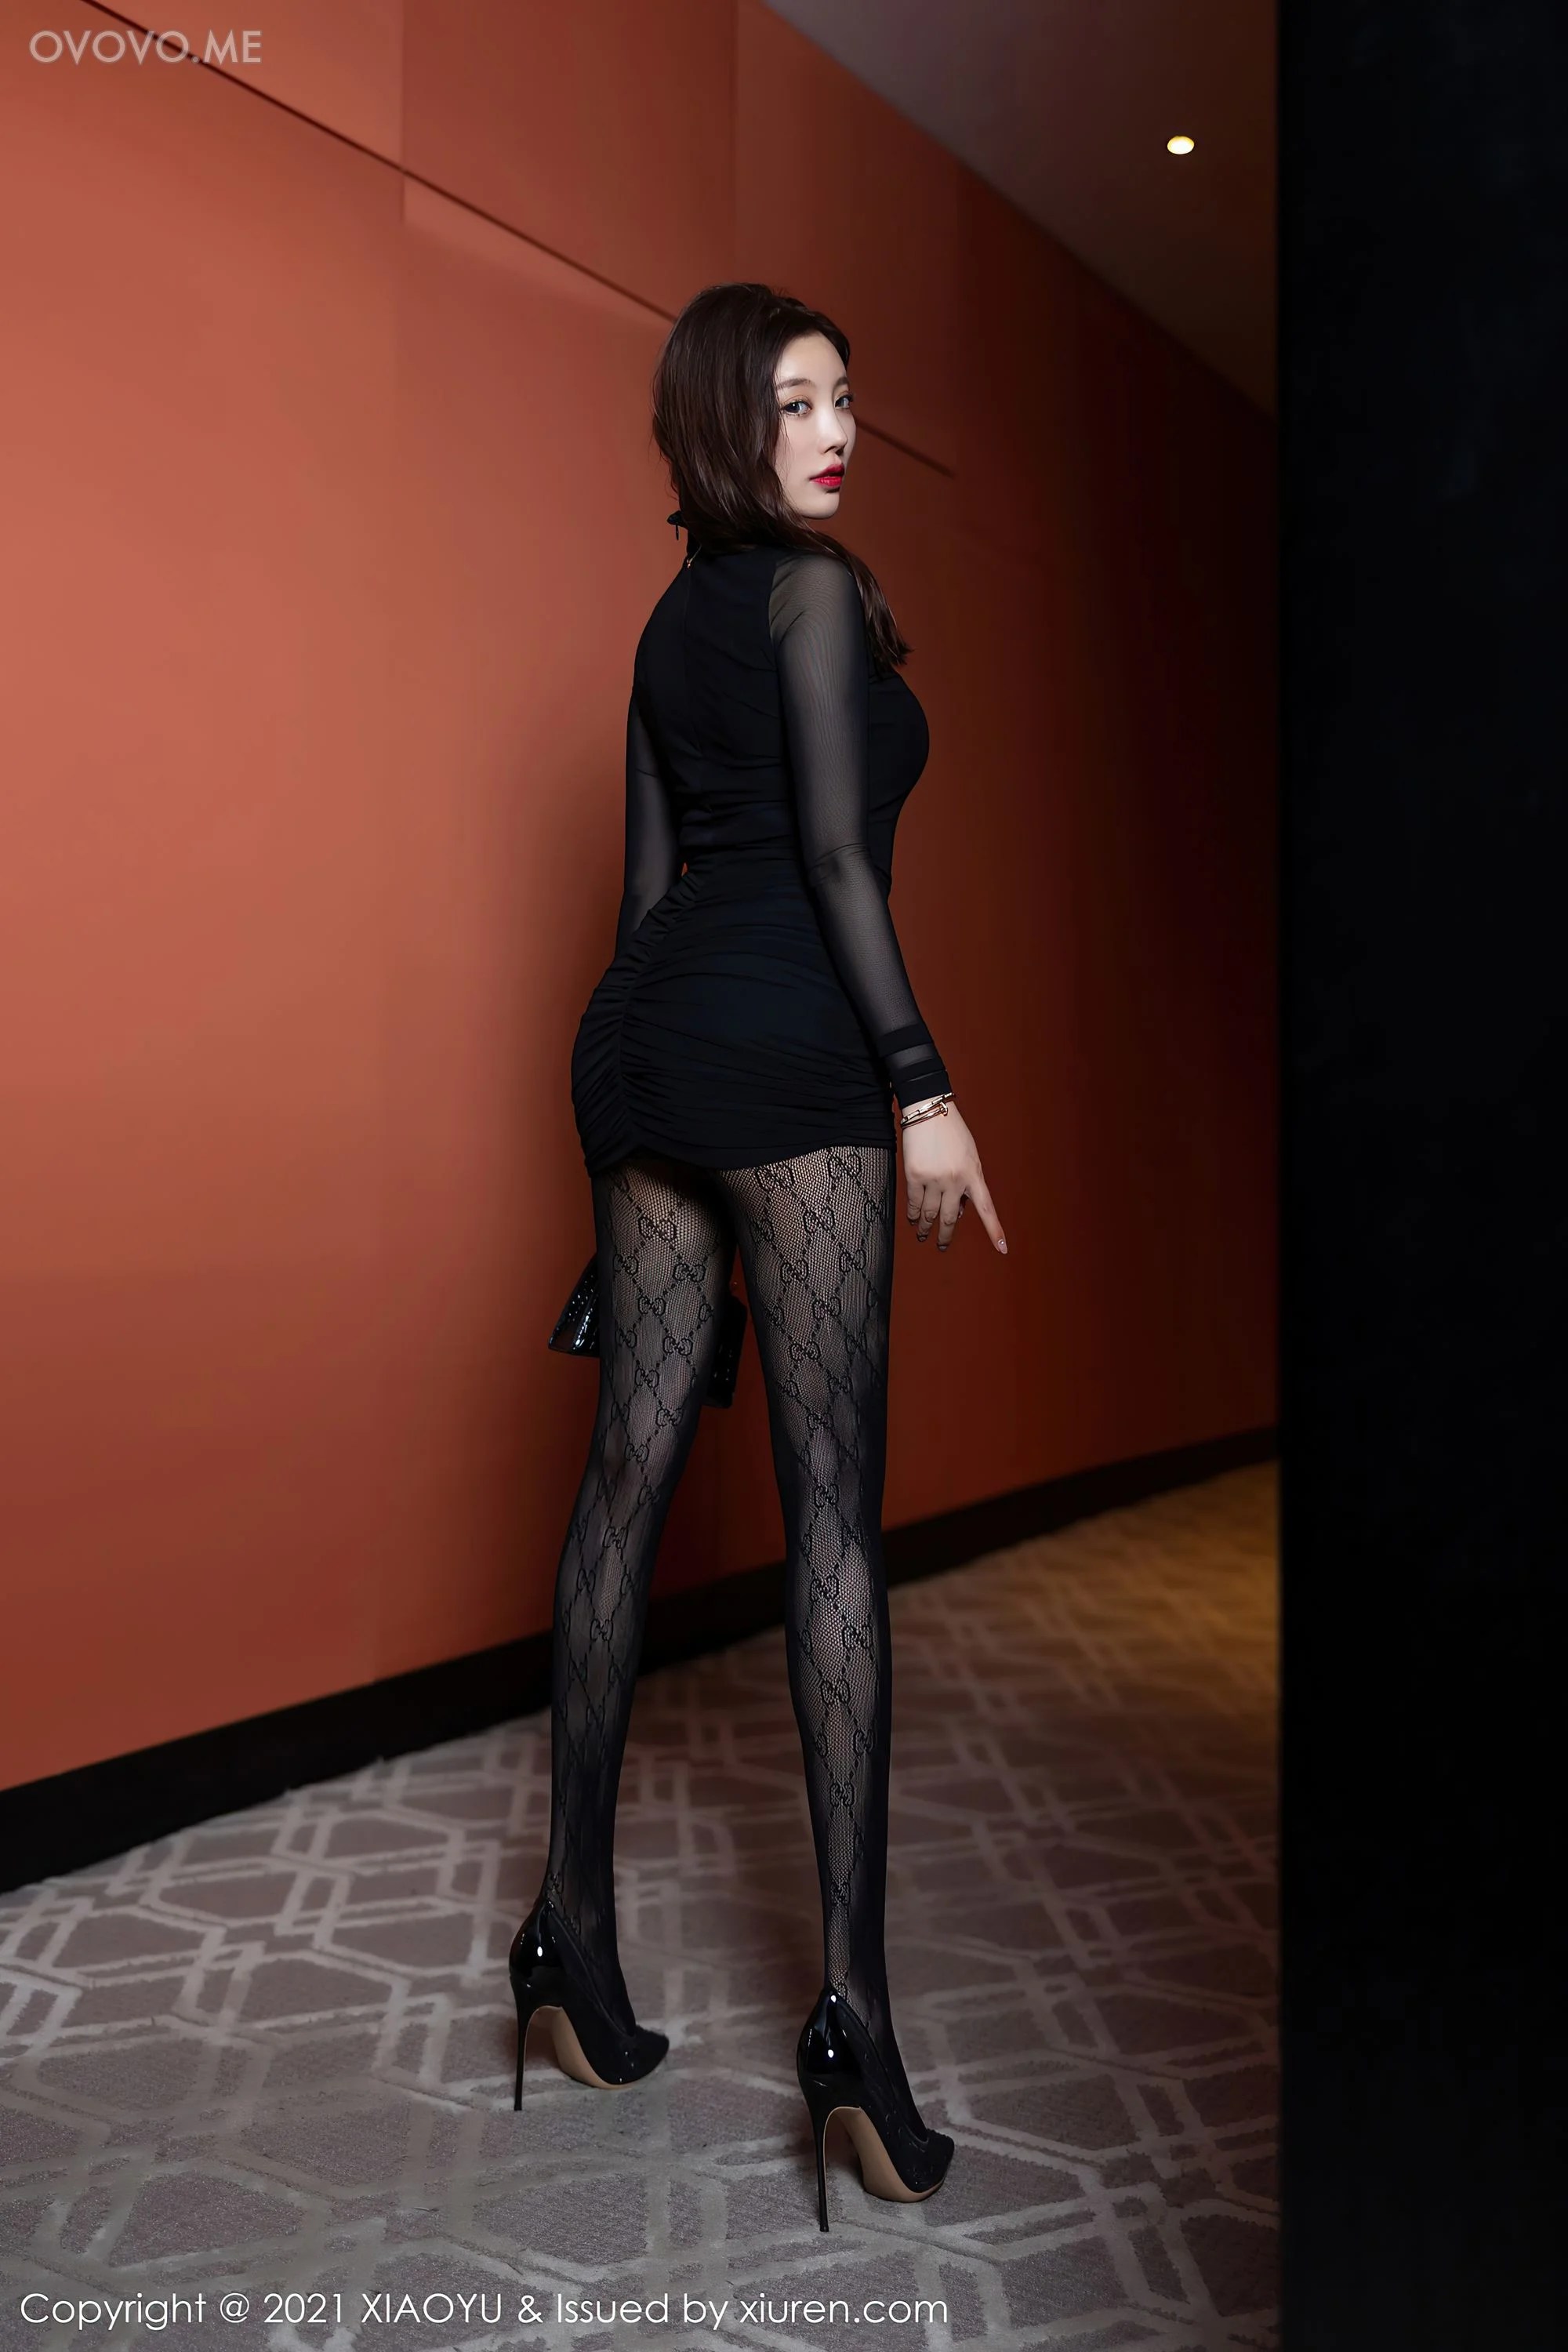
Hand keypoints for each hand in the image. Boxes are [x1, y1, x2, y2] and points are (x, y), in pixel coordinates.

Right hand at [899, 1101, 1006, 1253]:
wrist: (929, 1111)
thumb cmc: (952, 1132)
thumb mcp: (970, 1156)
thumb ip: (968, 1183)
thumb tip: (960, 1209)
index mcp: (974, 1174)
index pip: (986, 1208)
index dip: (995, 1230)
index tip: (1002, 1248)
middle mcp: (955, 1180)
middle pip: (951, 1219)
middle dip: (945, 1236)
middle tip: (941, 1246)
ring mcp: (934, 1179)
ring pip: (929, 1214)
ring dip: (925, 1227)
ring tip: (922, 1234)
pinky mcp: (915, 1176)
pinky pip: (913, 1203)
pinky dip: (912, 1215)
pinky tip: (912, 1219)